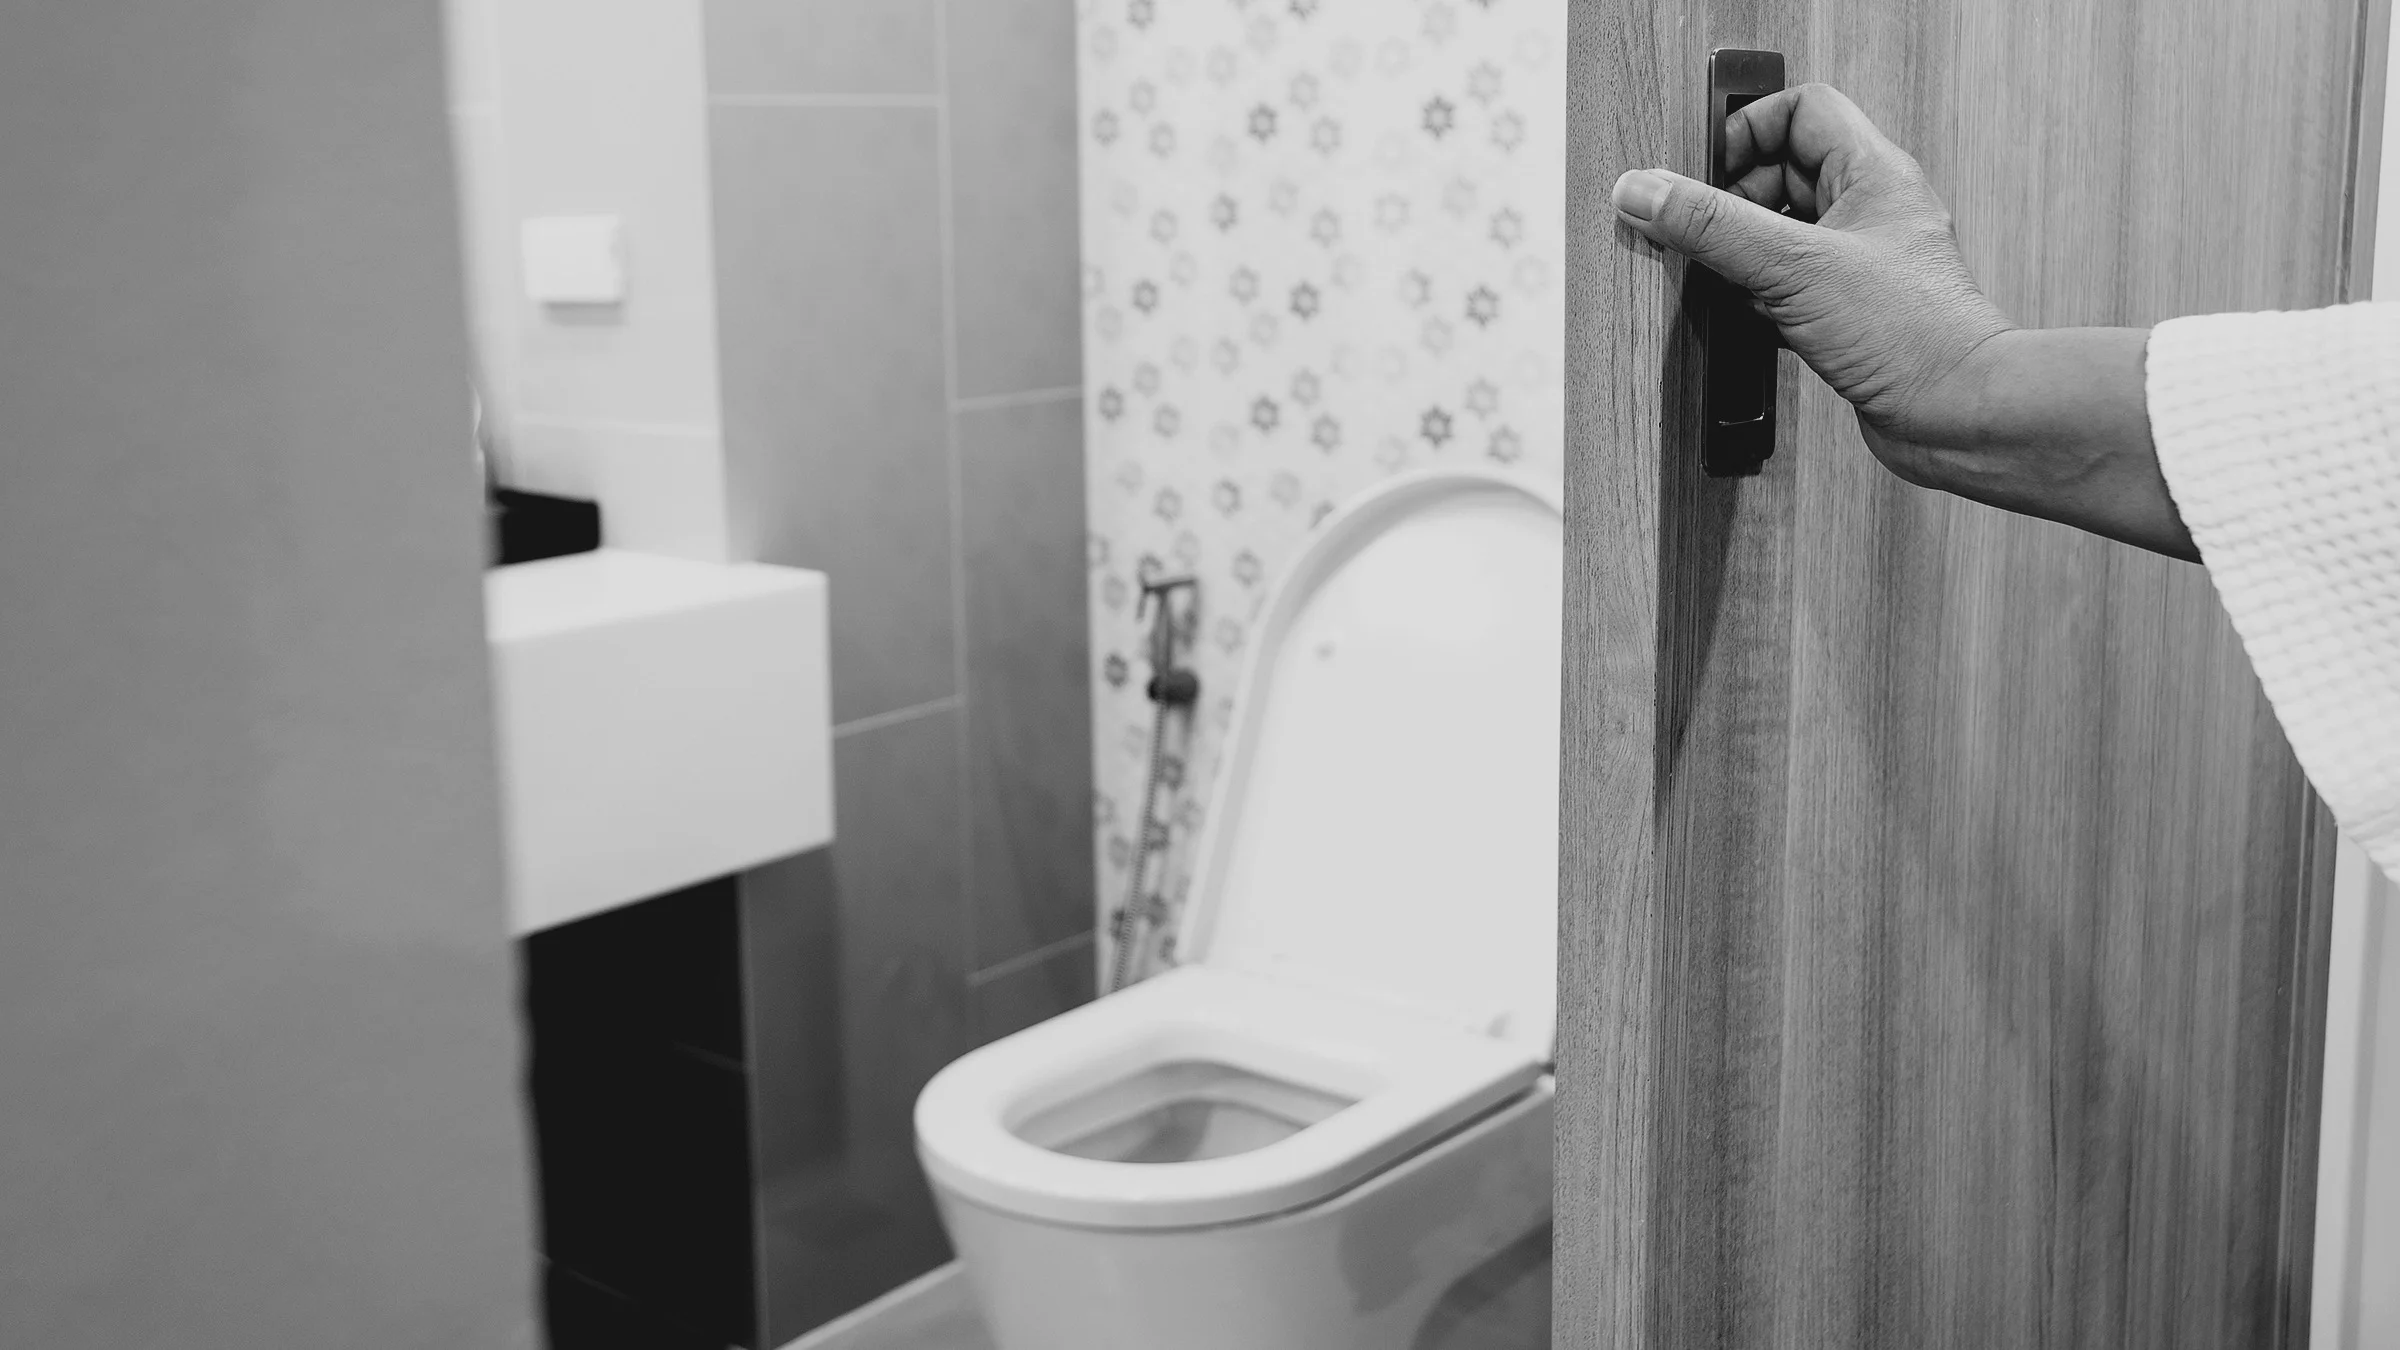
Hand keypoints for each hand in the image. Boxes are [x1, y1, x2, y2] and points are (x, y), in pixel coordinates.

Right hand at [1611, 84, 2010, 478]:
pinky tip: (1742, 318)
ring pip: (1781, 235)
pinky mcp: (1848, 314)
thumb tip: (1644, 191)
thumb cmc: (1913, 333)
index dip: (1747, 130)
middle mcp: (1869, 212)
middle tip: (1697, 228)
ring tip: (1718, 276)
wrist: (1957, 415)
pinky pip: (1786, 286)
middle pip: (1781, 174)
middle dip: (1732, 199)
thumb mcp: (1793, 266)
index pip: (1802, 110)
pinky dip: (1756, 297)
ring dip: (1740, 253)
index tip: (1703, 170)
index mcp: (1873, 173)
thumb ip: (1712, 226)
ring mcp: (1859, 264)